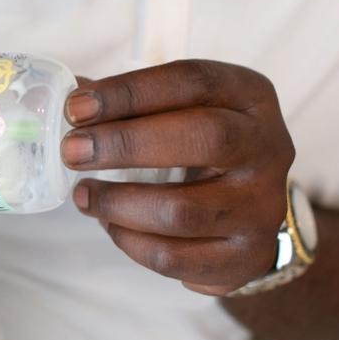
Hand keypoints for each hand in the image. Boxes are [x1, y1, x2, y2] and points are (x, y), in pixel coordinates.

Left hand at [61, 60, 294, 294]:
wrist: (252, 208)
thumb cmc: (202, 146)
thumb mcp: (179, 109)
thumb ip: (128, 101)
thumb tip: (68, 95)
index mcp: (250, 96)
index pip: (192, 81)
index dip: (128, 92)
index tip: (76, 107)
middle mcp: (269, 148)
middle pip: (203, 138)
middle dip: (125, 144)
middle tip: (72, 151)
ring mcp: (263, 207)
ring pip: (182, 210)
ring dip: (117, 202)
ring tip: (83, 194)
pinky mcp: (246, 256)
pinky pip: (175, 257)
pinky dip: (130, 241)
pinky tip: (110, 224)